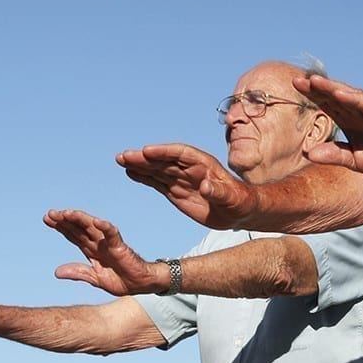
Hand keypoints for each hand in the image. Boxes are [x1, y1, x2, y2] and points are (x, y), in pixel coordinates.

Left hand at [45, 209, 163, 295]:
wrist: (142, 285)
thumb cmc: (122, 280)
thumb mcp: (96, 279)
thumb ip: (79, 273)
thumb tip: (57, 272)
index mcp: (92, 250)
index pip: (73, 235)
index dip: (61, 227)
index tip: (46, 219)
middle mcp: (98, 244)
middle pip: (79, 228)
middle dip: (65, 220)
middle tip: (51, 214)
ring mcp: (109, 244)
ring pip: (92, 227)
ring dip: (80, 219)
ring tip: (66, 213)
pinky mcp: (120, 247)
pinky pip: (113, 235)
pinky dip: (106, 228)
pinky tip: (97, 222)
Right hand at [116, 143, 253, 228]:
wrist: (240, 211)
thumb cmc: (241, 201)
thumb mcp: (233, 198)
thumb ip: (219, 192)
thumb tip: (206, 186)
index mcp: (205, 165)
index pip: (181, 154)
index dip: (164, 152)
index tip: (146, 151)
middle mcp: (190, 169)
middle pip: (164, 160)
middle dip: (145, 158)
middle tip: (124, 156)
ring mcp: (182, 179)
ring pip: (157, 169)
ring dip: (140, 164)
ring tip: (121, 160)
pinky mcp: (176, 191)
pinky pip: (157, 181)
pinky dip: (144, 176)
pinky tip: (130, 172)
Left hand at [297, 74, 362, 175]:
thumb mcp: (355, 161)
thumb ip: (334, 155)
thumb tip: (309, 153)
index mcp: (350, 121)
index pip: (327, 106)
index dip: (311, 98)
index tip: (292, 90)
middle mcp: (359, 112)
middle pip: (334, 96)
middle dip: (316, 88)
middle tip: (295, 80)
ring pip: (348, 95)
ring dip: (331, 87)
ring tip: (313, 81)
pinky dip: (353, 97)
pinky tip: (340, 93)